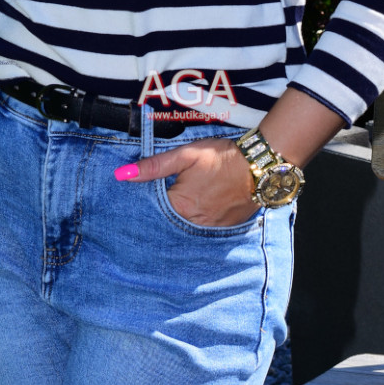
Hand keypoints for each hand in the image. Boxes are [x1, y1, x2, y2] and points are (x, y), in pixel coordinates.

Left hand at [116, 137, 256, 226]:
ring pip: (185, 227)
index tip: (139, 196)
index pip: (151, 211)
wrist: (260, 166)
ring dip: (179, 218)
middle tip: (167, 195)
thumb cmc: (222, 158)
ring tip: (184, 201)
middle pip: (167, 222)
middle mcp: (193, 223)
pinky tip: (199, 207)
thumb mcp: (186, 155)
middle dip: (161, 212)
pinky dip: (197, 220)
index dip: (145, 201)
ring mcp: (210, 229)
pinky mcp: (224, 228)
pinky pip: (203, 229)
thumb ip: (154, 166)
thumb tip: (123, 175)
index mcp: (180, 207)